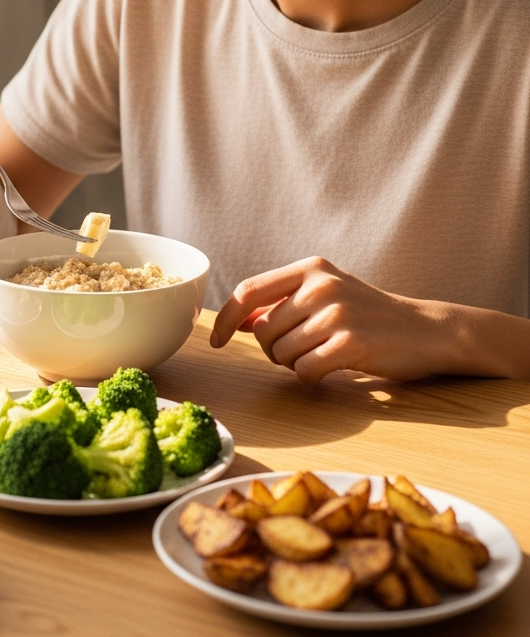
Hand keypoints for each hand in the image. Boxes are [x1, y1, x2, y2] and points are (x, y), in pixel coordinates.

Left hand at [209, 257, 447, 382]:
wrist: (427, 330)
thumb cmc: (368, 316)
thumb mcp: (325, 296)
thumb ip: (283, 303)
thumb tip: (239, 320)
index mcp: (311, 268)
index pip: (248, 290)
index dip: (226, 318)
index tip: (217, 340)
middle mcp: (321, 285)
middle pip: (263, 329)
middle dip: (273, 350)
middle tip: (299, 351)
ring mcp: (337, 313)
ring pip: (282, 353)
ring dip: (294, 364)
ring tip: (322, 355)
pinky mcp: (351, 343)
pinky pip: (305, 370)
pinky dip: (311, 377)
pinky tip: (332, 368)